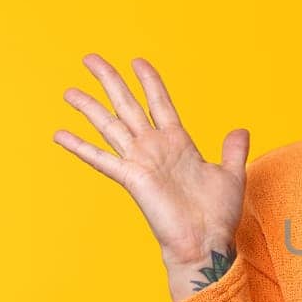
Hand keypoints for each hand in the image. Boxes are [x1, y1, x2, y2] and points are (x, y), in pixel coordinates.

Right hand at [53, 53, 249, 268]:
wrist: (207, 242)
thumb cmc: (217, 215)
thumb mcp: (231, 175)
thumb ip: (233, 150)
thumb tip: (241, 130)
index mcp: (178, 143)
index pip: (159, 102)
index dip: (149, 81)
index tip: (137, 61)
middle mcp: (155, 148)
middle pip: (127, 105)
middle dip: (110, 81)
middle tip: (90, 59)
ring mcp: (141, 161)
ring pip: (110, 125)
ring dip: (89, 107)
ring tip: (69, 91)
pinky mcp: (132, 178)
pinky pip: (101, 158)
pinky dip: (80, 146)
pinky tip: (60, 134)